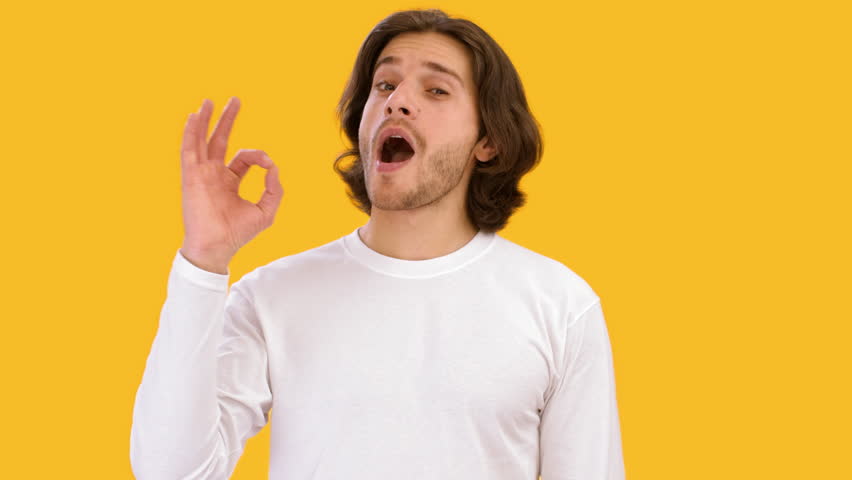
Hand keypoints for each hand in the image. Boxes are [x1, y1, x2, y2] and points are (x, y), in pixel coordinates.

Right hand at [179, 97, 282, 273]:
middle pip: (220, 140)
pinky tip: (194, 116)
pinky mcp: (191, 176)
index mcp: (229, 181)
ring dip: (205, 120)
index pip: (243, 158)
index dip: (258, 157)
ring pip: (202, 140)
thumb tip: (273, 168)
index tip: (268, 164)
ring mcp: (201, 174)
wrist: (217, 247)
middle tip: (235, 100)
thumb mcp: (265, 210)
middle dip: (227, 120)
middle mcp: (213, 175)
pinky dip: (191, 132)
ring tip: (208, 101)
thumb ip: (274, 189)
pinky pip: (189, 149)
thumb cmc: (238, 234)